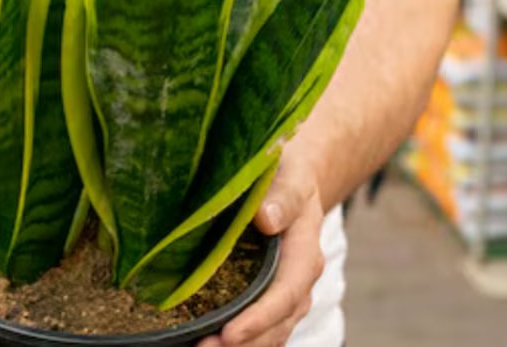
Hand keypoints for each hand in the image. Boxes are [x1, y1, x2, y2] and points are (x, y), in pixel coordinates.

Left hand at [198, 156, 325, 346]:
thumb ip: (281, 195)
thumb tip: (266, 219)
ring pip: (268, 334)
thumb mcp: (288, 176)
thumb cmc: (286, 176)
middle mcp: (298, 283)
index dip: (259, 318)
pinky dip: (237, 341)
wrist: (290, 184)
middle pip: (276, 324)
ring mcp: (284, 296)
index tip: (230, 334)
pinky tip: (202, 341)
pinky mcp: (267, 300)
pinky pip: (258, 330)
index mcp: (304, 255)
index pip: (285, 294)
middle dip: (244, 343)